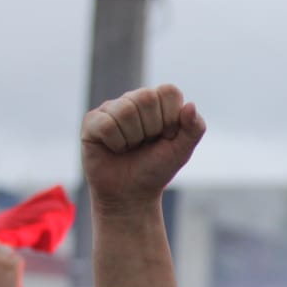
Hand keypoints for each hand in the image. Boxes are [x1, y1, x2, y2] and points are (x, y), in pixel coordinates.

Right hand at [80, 83, 205, 212]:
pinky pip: (107, 124)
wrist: (131, 194)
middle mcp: (133, 100)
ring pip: (126, 111)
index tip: (166, 136)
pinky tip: (114, 149)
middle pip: (146, 97)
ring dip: (132, 138)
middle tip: (145, 144)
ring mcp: (111, 108)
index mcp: (157, 102)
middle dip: (151, 129)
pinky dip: (115, 143)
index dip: (171, 118)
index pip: (169, 91)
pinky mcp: (92, 120)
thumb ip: (195, 129)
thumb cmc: (156, 169)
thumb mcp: (181, 151)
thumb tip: (190, 105)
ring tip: (129, 147)